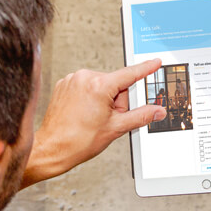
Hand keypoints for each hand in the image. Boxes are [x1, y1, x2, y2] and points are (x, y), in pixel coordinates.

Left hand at [21, 59, 165, 186]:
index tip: (155, 62)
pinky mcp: (64, 85)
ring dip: (102, 100)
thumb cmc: (78, 141)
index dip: (146, 68)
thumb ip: (141, 116)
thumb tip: (157, 111)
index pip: (130, 74)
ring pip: (100, 86)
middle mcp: (84, 78)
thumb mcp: (116, 128)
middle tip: (107, 120)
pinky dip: (88, 99)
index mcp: (99, 85)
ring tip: (92, 119)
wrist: (53, 148)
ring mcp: (71, 80)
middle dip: (116, 102)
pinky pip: (85, 87)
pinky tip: (83, 114)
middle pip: (115, 84)